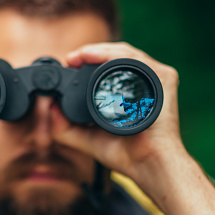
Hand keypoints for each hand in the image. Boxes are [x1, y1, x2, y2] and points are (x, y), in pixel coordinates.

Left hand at [52, 42, 185, 192]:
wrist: (147, 164)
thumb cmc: (126, 154)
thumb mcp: (87, 138)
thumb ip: (65, 126)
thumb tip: (51, 107)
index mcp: (130, 92)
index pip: (109, 66)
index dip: (88, 61)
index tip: (69, 63)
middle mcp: (144, 82)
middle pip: (116, 56)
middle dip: (91, 52)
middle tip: (72, 59)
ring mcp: (155, 79)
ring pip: (125, 53)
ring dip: (100, 50)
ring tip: (80, 55)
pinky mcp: (164, 78)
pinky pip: (136, 59)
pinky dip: (115, 54)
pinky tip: (96, 56)